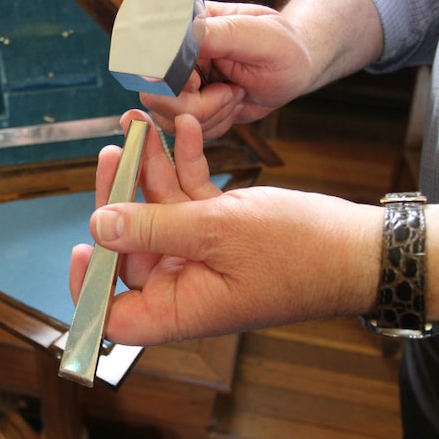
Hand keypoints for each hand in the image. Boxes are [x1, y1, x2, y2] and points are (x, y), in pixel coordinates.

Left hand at [69, 110, 379, 346]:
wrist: (357, 248)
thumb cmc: (298, 253)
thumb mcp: (216, 232)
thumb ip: (153, 229)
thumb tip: (99, 227)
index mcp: (179, 306)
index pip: (113, 314)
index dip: (90, 285)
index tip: (82, 244)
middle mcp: (185, 285)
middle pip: (131, 246)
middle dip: (121, 195)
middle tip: (116, 152)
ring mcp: (202, 256)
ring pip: (160, 212)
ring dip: (153, 168)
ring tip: (142, 124)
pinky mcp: (221, 231)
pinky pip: (191, 198)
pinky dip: (189, 167)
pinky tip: (187, 131)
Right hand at [139, 1, 314, 139]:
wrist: (294, 71)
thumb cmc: (285, 47)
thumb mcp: (261, 36)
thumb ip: (221, 34)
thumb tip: (182, 36)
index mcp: (188, 28)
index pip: (154, 58)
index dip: (174, 80)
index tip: (200, 83)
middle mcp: (176, 56)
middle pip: (156, 96)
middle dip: (198, 106)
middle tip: (231, 91)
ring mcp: (180, 84)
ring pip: (170, 119)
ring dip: (211, 116)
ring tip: (235, 95)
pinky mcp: (188, 107)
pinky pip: (187, 131)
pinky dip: (215, 126)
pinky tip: (232, 106)